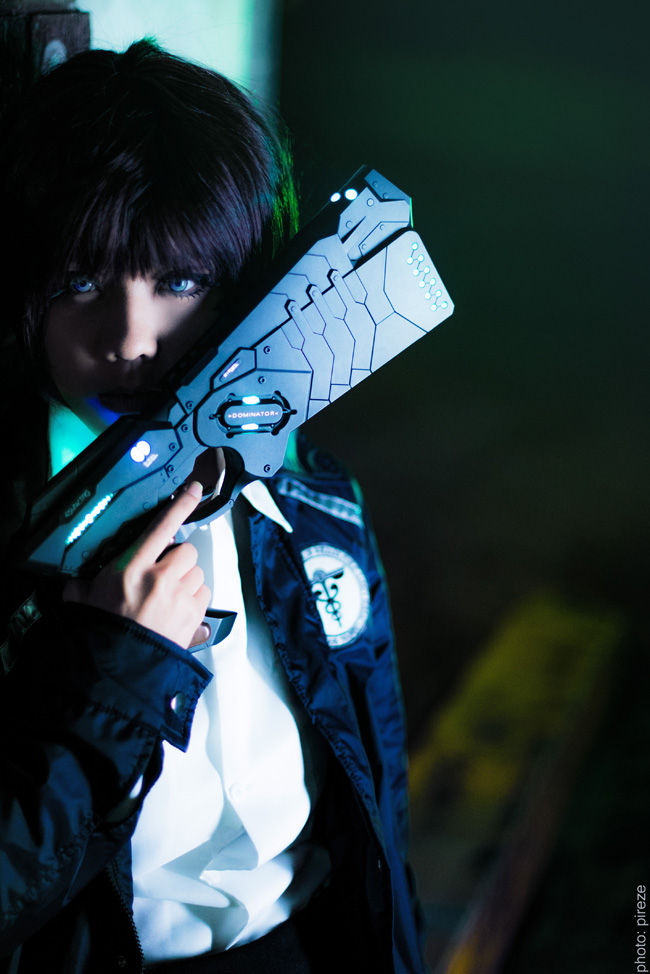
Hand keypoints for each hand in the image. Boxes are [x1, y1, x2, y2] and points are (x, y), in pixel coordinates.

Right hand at [63, 481, 211, 648]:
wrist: (115, 672)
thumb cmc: (98, 632)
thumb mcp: (81, 598)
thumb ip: (84, 580)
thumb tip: (79, 576)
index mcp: (132, 567)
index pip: (162, 526)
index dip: (181, 504)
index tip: (195, 488)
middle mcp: (161, 579)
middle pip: (187, 550)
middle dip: (178, 559)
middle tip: (162, 574)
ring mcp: (181, 599)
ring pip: (198, 573)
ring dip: (187, 580)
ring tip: (167, 597)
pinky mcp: (194, 618)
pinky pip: (205, 596)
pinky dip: (194, 600)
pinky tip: (177, 611)